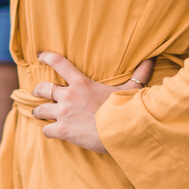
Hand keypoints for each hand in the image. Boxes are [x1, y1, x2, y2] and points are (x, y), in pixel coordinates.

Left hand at [31, 53, 153, 153]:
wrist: (120, 132)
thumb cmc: (124, 110)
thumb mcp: (131, 90)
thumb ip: (139, 74)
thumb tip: (152, 59)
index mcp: (82, 83)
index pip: (60, 63)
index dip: (47, 57)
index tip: (40, 55)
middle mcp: (69, 96)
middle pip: (43, 88)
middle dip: (37, 90)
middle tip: (36, 92)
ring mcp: (64, 113)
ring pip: (40, 110)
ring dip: (39, 111)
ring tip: (38, 113)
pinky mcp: (62, 130)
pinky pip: (46, 130)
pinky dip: (47, 131)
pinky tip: (51, 132)